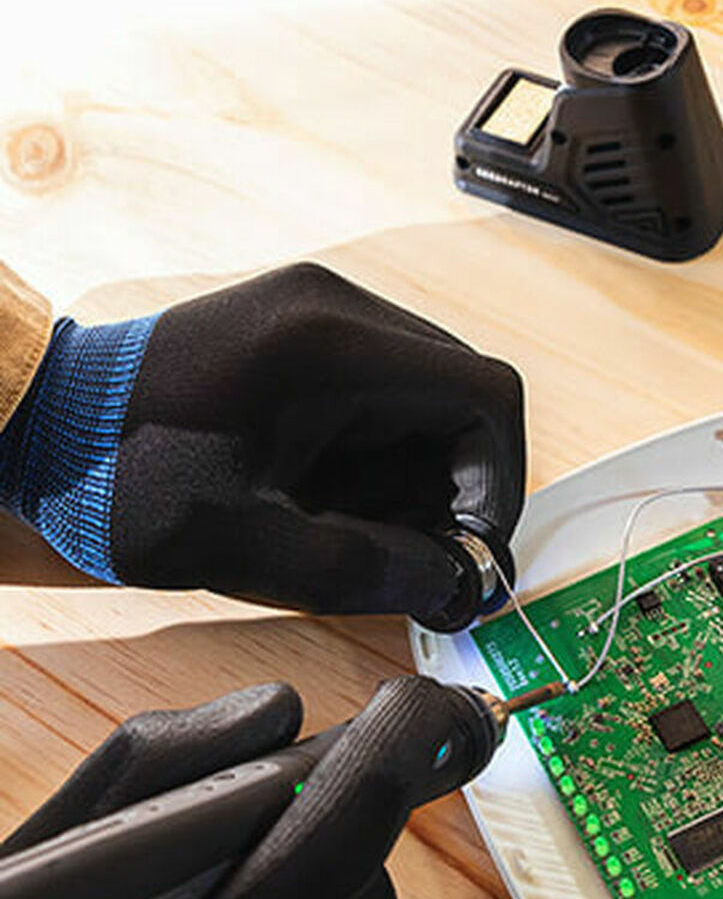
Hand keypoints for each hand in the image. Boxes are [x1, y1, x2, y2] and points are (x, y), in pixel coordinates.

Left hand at [0, 263, 524, 628]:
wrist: (38, 432)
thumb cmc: (117, 480)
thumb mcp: (239, 546)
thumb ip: (359, 571)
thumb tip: (456, 587)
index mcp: (328, 344)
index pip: (486, 394)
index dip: (502, 480)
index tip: (473, 547)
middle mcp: (338, 311)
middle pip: (464, 397)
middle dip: (459, 487)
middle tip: (422, 557)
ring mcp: (322, 316)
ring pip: (431, 402)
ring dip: (421, 478)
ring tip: (364, 533)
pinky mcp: (307, 337)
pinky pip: (387, 399)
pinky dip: (386, 460)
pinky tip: (339, 503)